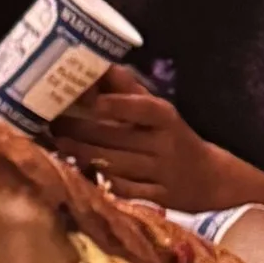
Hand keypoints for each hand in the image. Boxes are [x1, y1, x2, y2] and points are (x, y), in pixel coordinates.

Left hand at [50, 66, 221, 210]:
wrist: (210, 178)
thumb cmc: (174, 137)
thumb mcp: (160, 111)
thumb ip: (129, 90)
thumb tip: (99, 64)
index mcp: (166, 118)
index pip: (144, 108)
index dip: (119, 105)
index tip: (92, 101)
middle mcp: (165, 144)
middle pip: (117, 138)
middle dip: (81, 130)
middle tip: (53, 123)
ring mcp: (162, 173)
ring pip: (115, 164)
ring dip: (82, 155)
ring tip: (59, 144)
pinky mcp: (157, 198)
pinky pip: (123, 190)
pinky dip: (101, 181)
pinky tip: (80, 173)